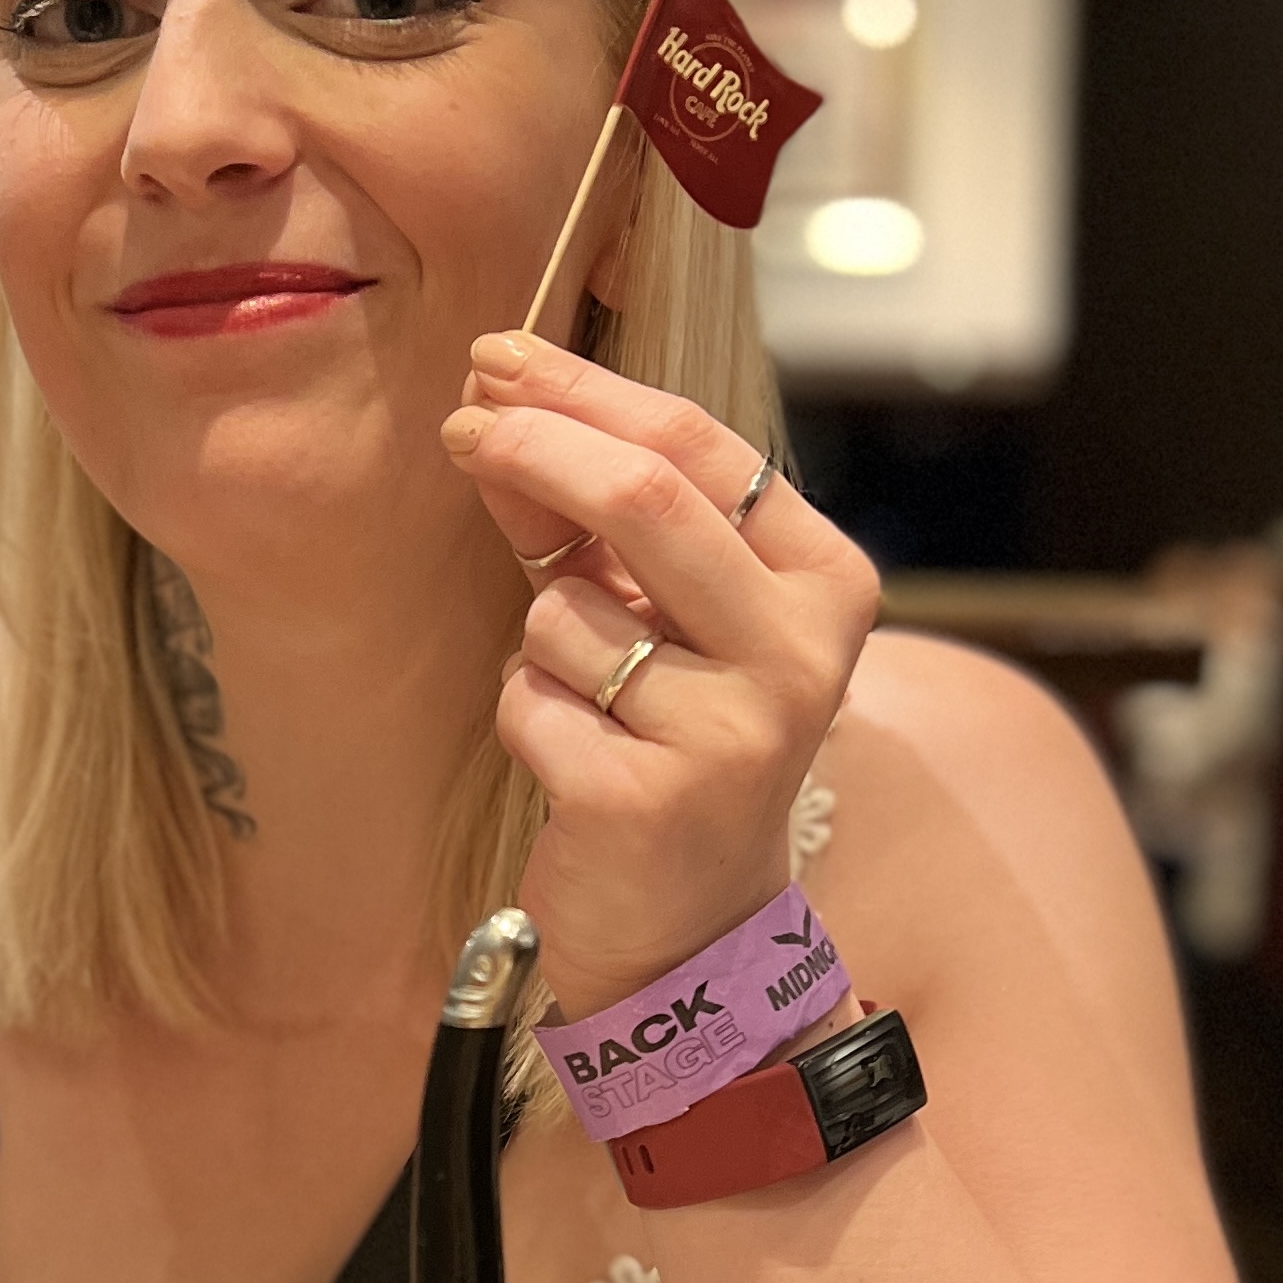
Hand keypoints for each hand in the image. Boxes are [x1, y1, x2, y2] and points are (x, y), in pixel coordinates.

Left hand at [445, 335, 874, 1014]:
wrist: (692, 923)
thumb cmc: (672, 740)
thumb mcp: (651, 614)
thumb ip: (586, 519)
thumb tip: (491, 408)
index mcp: (822, 582)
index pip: (699, 446)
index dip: (585, 391)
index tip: (496, 358)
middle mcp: (800, 652)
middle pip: (644, 496)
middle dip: (535, 446)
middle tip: (461, 426)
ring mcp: (734, 731)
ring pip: (567, 613)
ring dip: (539, 645)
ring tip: (592, 709)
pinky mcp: (652, 799)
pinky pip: (533, 702)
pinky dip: (528, 719)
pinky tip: (579, 765)